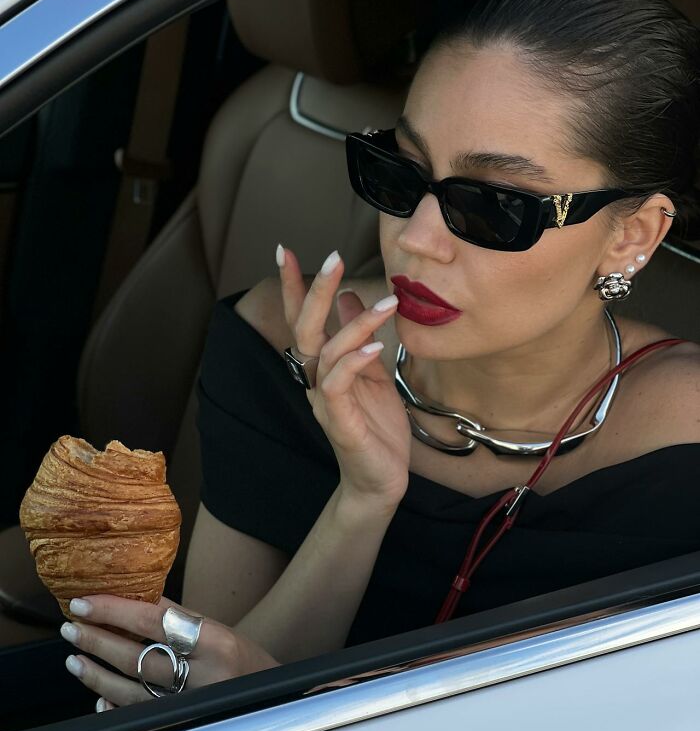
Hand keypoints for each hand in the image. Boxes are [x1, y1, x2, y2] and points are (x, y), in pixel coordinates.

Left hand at [62, 595, 279, 708]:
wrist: (274, 698)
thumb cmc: (244, 659)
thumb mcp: (218, 630)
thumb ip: (178, 617)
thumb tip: (134, 596)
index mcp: (214, 641)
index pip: (153, 620)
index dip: (114, 611)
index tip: (84, 602)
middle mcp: (203, 674)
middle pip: (136, 655)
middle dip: (97, 640)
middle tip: (72, 627)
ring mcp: (191, 703)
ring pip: (131, 689)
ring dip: (97, 674)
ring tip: (75, 659)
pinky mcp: (181, 723)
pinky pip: (138, 715)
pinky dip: (114, 706)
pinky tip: (99, 697)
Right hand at [279, 246, 410, 511]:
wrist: (380, 480)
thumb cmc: (376, 427)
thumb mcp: (372, 373)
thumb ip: (357, 337)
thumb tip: (350, 295)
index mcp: (322, 366)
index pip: (303, 319)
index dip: (294, 286)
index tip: (284, 250)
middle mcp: (316, 379)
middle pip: (305, 327)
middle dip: (315, 290)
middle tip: (333, 256)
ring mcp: (325, 401)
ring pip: (327, 351)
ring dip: (357, 323)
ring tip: (388, 302)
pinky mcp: (339, 421)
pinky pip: (338, 384)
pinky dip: (355, 361)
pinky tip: (376, 346)